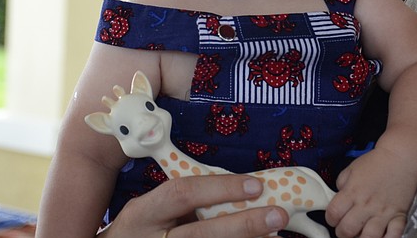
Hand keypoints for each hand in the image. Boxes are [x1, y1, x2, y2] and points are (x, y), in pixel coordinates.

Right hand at [99, 174, 287, 237]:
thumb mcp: (149, 211)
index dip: (219, 188)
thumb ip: (183, 203)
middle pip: (200, 234)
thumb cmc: (140, 231)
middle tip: (276, 215)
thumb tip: (238, 192)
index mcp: (142, 215)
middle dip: (242, 225)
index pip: (181, 194)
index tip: (255, 185)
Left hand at [325, 149, 415, 237]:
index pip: (333, 213)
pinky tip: (381, 236)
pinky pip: (393, 236)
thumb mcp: (352, 169)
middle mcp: (366, 205)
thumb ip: (342, 184)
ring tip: (361, 235)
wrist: (402, 159)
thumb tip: (337, 196)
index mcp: (352, 192)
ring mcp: (383, 213)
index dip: (330, 219)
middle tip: (345, 230)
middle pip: (347, 230)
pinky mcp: (399, 217)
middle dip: (342, 233)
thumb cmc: (376, 162)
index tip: (334, 218)